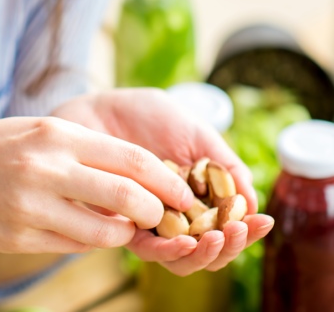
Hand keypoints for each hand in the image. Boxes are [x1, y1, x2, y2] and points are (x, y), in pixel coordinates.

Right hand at [0, 115, 191, 255]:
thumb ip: (83, 151)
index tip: (185, 193)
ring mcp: (31, 205)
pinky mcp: (19, 236)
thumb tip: (135, 178)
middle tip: (163, 216)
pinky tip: (82, 230)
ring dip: (122, 233)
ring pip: (103, 231)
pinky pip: (71, 246)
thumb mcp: (37, 131)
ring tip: (121, 226)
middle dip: (156, 211)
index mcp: (55, 134)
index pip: (131, 159)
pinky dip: (88, 241)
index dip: (167, 180)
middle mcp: (45, 168)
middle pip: (127, 196)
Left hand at [51, 88, 274, 274]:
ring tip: (216, 238)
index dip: (248, 230)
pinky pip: (146, 248)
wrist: (102, 105)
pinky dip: (168, 250)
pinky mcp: (119, 224)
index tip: (262, 221)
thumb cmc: (149, 116)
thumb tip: (253, 200)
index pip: (227, 227)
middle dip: (229, 246)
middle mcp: (174, 216)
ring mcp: (147, 222)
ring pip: (180, 258)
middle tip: (239, 232)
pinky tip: (184, 240)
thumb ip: (224, 165)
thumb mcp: (196, 134)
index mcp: (197, 198)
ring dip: (202, 254)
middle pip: (207, 251)